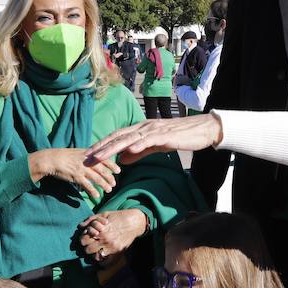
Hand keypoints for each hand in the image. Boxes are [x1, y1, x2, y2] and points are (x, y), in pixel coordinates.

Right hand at [29, 148, 119, 201]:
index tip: (118, 170)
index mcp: (88, 154)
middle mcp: (87, 161)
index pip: (104, 159)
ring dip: (104, 185)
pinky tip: (96, 196)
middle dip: (110, 177)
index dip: (112, 165)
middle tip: (114, 183)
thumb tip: (96, 160)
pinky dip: (93, 191)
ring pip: (97, 178)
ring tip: (109, 190)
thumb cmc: (64, 156)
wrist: (52, 159)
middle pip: (102, 170)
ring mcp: (82, 169)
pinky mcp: (76, 176)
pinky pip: (87, 185)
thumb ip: (88, 156)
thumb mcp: (78, 153)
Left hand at [79, 209, 149, 262]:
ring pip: (95, 256)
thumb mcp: (104, 214)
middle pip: (87, 249)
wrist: (134, 222)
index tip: (86, 236)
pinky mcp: (117, 251)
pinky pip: (105, 259)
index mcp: (100, 230)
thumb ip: (91, 219)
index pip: (83, 240)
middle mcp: (105, 240)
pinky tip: (103, 251)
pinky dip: (102, 256)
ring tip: (96, 247)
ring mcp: (111, 247)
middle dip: (87, 246)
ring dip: (94, 252)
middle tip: (90, 242)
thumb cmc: (118, 216)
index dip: (83, 238)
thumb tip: (81, 226)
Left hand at [86, 113, 223, 164]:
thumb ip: (138, 152)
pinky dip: (137, 144)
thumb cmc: (179, 137)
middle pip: (118, 136)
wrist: (202, 129)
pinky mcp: (166, 135)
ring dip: (113, 148)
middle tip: (86, 157)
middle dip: (101, 147)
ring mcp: (155, 130)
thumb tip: (122, 160)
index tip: (88, 155)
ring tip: (100, 156)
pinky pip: (149, 140)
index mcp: (141, 129)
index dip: (102, 145)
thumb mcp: (155, 146)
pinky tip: (128, 150)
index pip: (117, 137)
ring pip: (129, 138)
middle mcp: (145, 127)